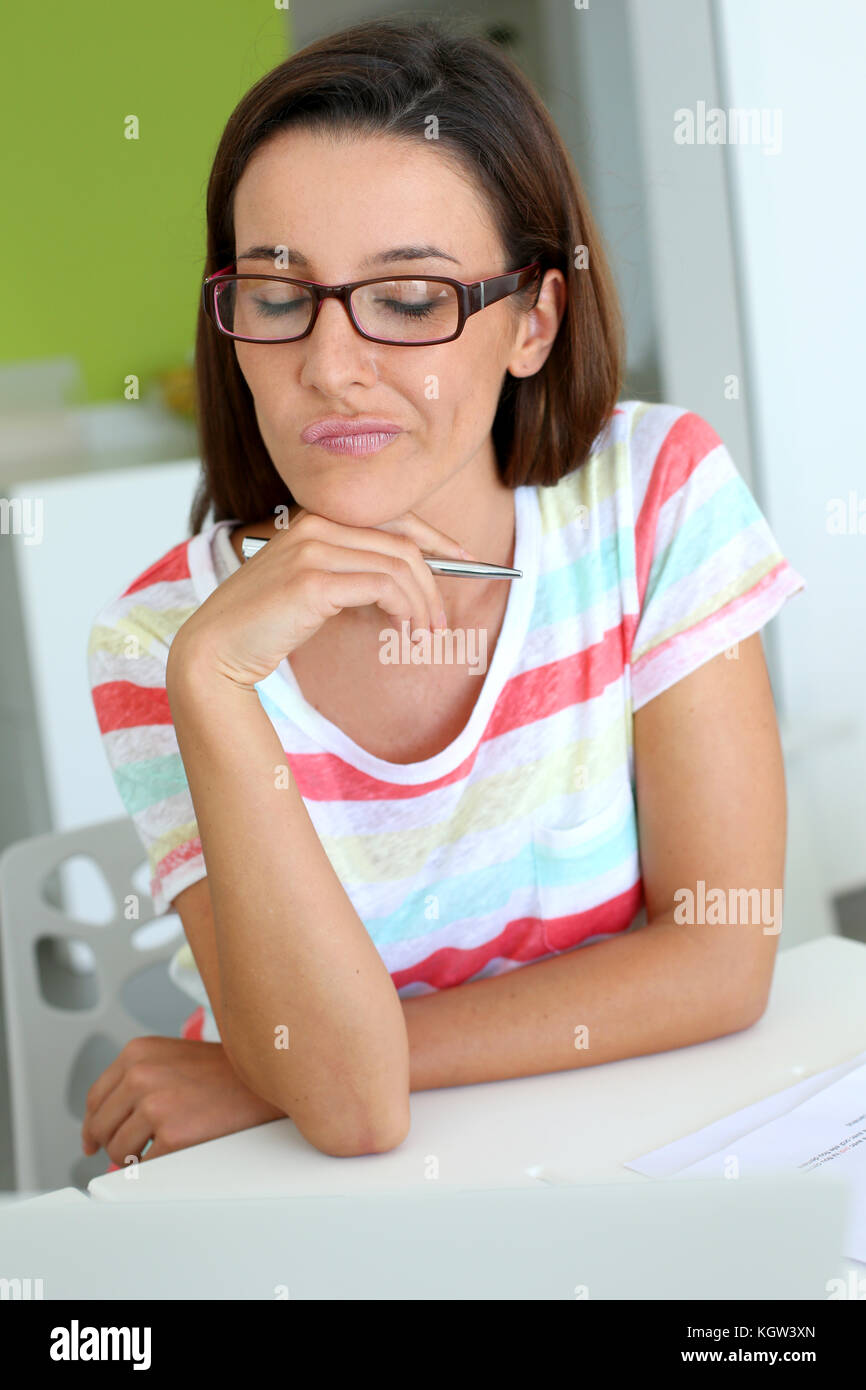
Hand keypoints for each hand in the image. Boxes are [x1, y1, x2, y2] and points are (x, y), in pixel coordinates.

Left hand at [80, 1035, 285, 1165]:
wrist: (265, 1082)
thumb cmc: (224, 1072)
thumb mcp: (172, 1057)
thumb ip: (136, 1079)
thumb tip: (103, 1122)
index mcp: (137, 1053)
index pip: (96, 1098)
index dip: (92, 1124)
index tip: (92, 1140)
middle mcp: (141, 1075)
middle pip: (101, 1127)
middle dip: (110, 1143)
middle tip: (128, 1150)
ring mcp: (156, 1105)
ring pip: (119, 1150)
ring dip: (134, 1156)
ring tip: (161, 1147)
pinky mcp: (173, 1135)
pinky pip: (145, 1165)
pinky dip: (155, 1166)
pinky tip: (175, 1153)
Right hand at [167, 507, 473, 689]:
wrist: (216, 649)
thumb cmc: (266, 625)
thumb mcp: (316, 590)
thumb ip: (353, 575)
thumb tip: (408, 585)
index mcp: (316, 520)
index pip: (393, 519)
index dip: (436, 538)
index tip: (466, 561)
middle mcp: (315, 525)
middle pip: (403, 545)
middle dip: (435, 584)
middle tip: (441, 624)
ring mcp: (313, 548)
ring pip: (399, 566)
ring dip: (423, 604)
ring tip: (425, 636)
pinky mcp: (313, 580)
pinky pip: (383, 587)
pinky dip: (405, 609)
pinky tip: (404, 631)